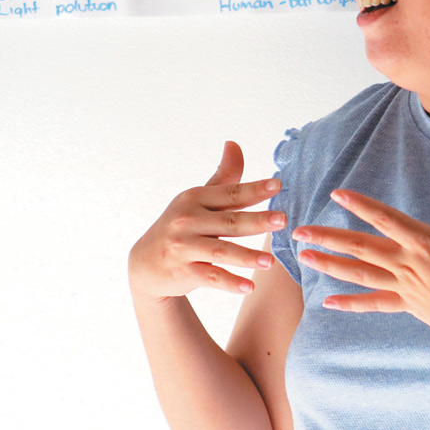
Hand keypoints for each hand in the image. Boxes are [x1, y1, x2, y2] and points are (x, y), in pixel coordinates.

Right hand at [128, 141, 285, 303]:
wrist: (145, 263)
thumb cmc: (182, 225)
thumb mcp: (198, 200)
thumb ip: (223, 177)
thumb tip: (234, 143)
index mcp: (194, 199)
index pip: (230, 193)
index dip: (254, 189)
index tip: (278, 185)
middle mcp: (186, 221)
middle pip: (230, 222)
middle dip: (257, 221)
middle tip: (283, 220)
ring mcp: (183, 247)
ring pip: (220, 251)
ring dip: (247, 256)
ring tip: (270, 261)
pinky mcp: (182, 271)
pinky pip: (210, 277)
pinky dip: (230, 282)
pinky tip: (249, 286)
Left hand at [293, 161, 429, 370]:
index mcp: (426, 244)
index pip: (386, 220)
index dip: (361, 205)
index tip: (337, 194)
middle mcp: (408, 266)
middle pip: (361, 248)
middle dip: (328, 238)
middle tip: (298, 230)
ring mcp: (405, 289)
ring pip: (360, 274)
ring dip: (331, 265)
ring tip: (305, 257)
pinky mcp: (408, 307)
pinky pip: (374, 304)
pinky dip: (351, 303)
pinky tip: (328, 303)